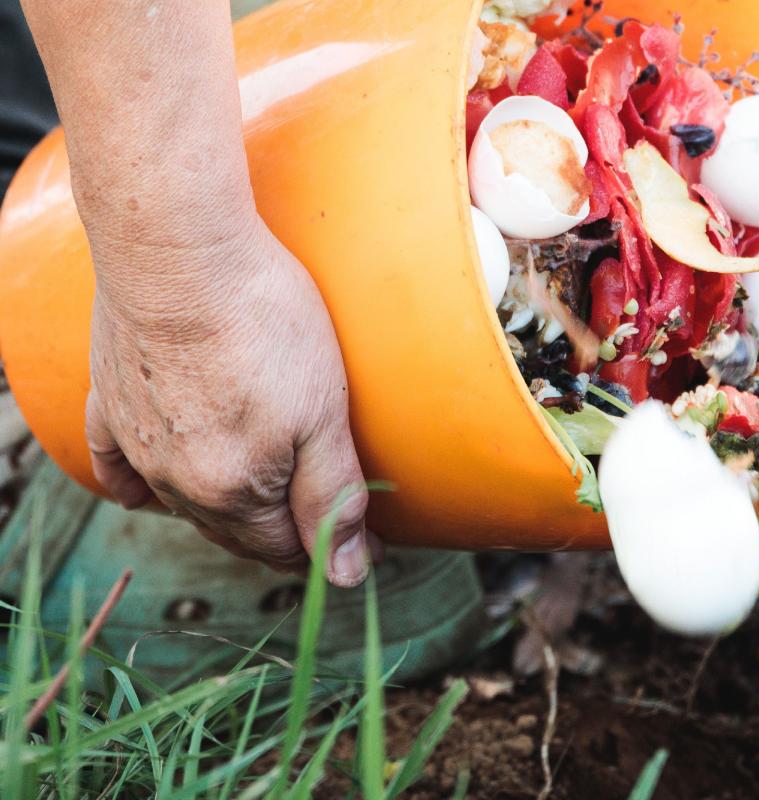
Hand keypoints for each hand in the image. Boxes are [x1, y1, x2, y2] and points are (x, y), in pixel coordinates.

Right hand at [85, 215, 377, 586]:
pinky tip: (147, 491)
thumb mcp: (323, 415)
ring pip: (187, 502)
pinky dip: (137, 484)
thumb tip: (347, 575)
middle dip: (284, 535)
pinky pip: (117, 465)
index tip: (366, 545)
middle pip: (238, 530)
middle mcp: (177, 480)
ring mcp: (137, 444)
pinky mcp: (111, 403)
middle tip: (321, 526)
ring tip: (258, 506)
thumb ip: (332, 498)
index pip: (286, 545)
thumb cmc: (265, 326)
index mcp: (233, 489)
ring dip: (226, 512)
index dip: (330, 551)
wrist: (179, 251)